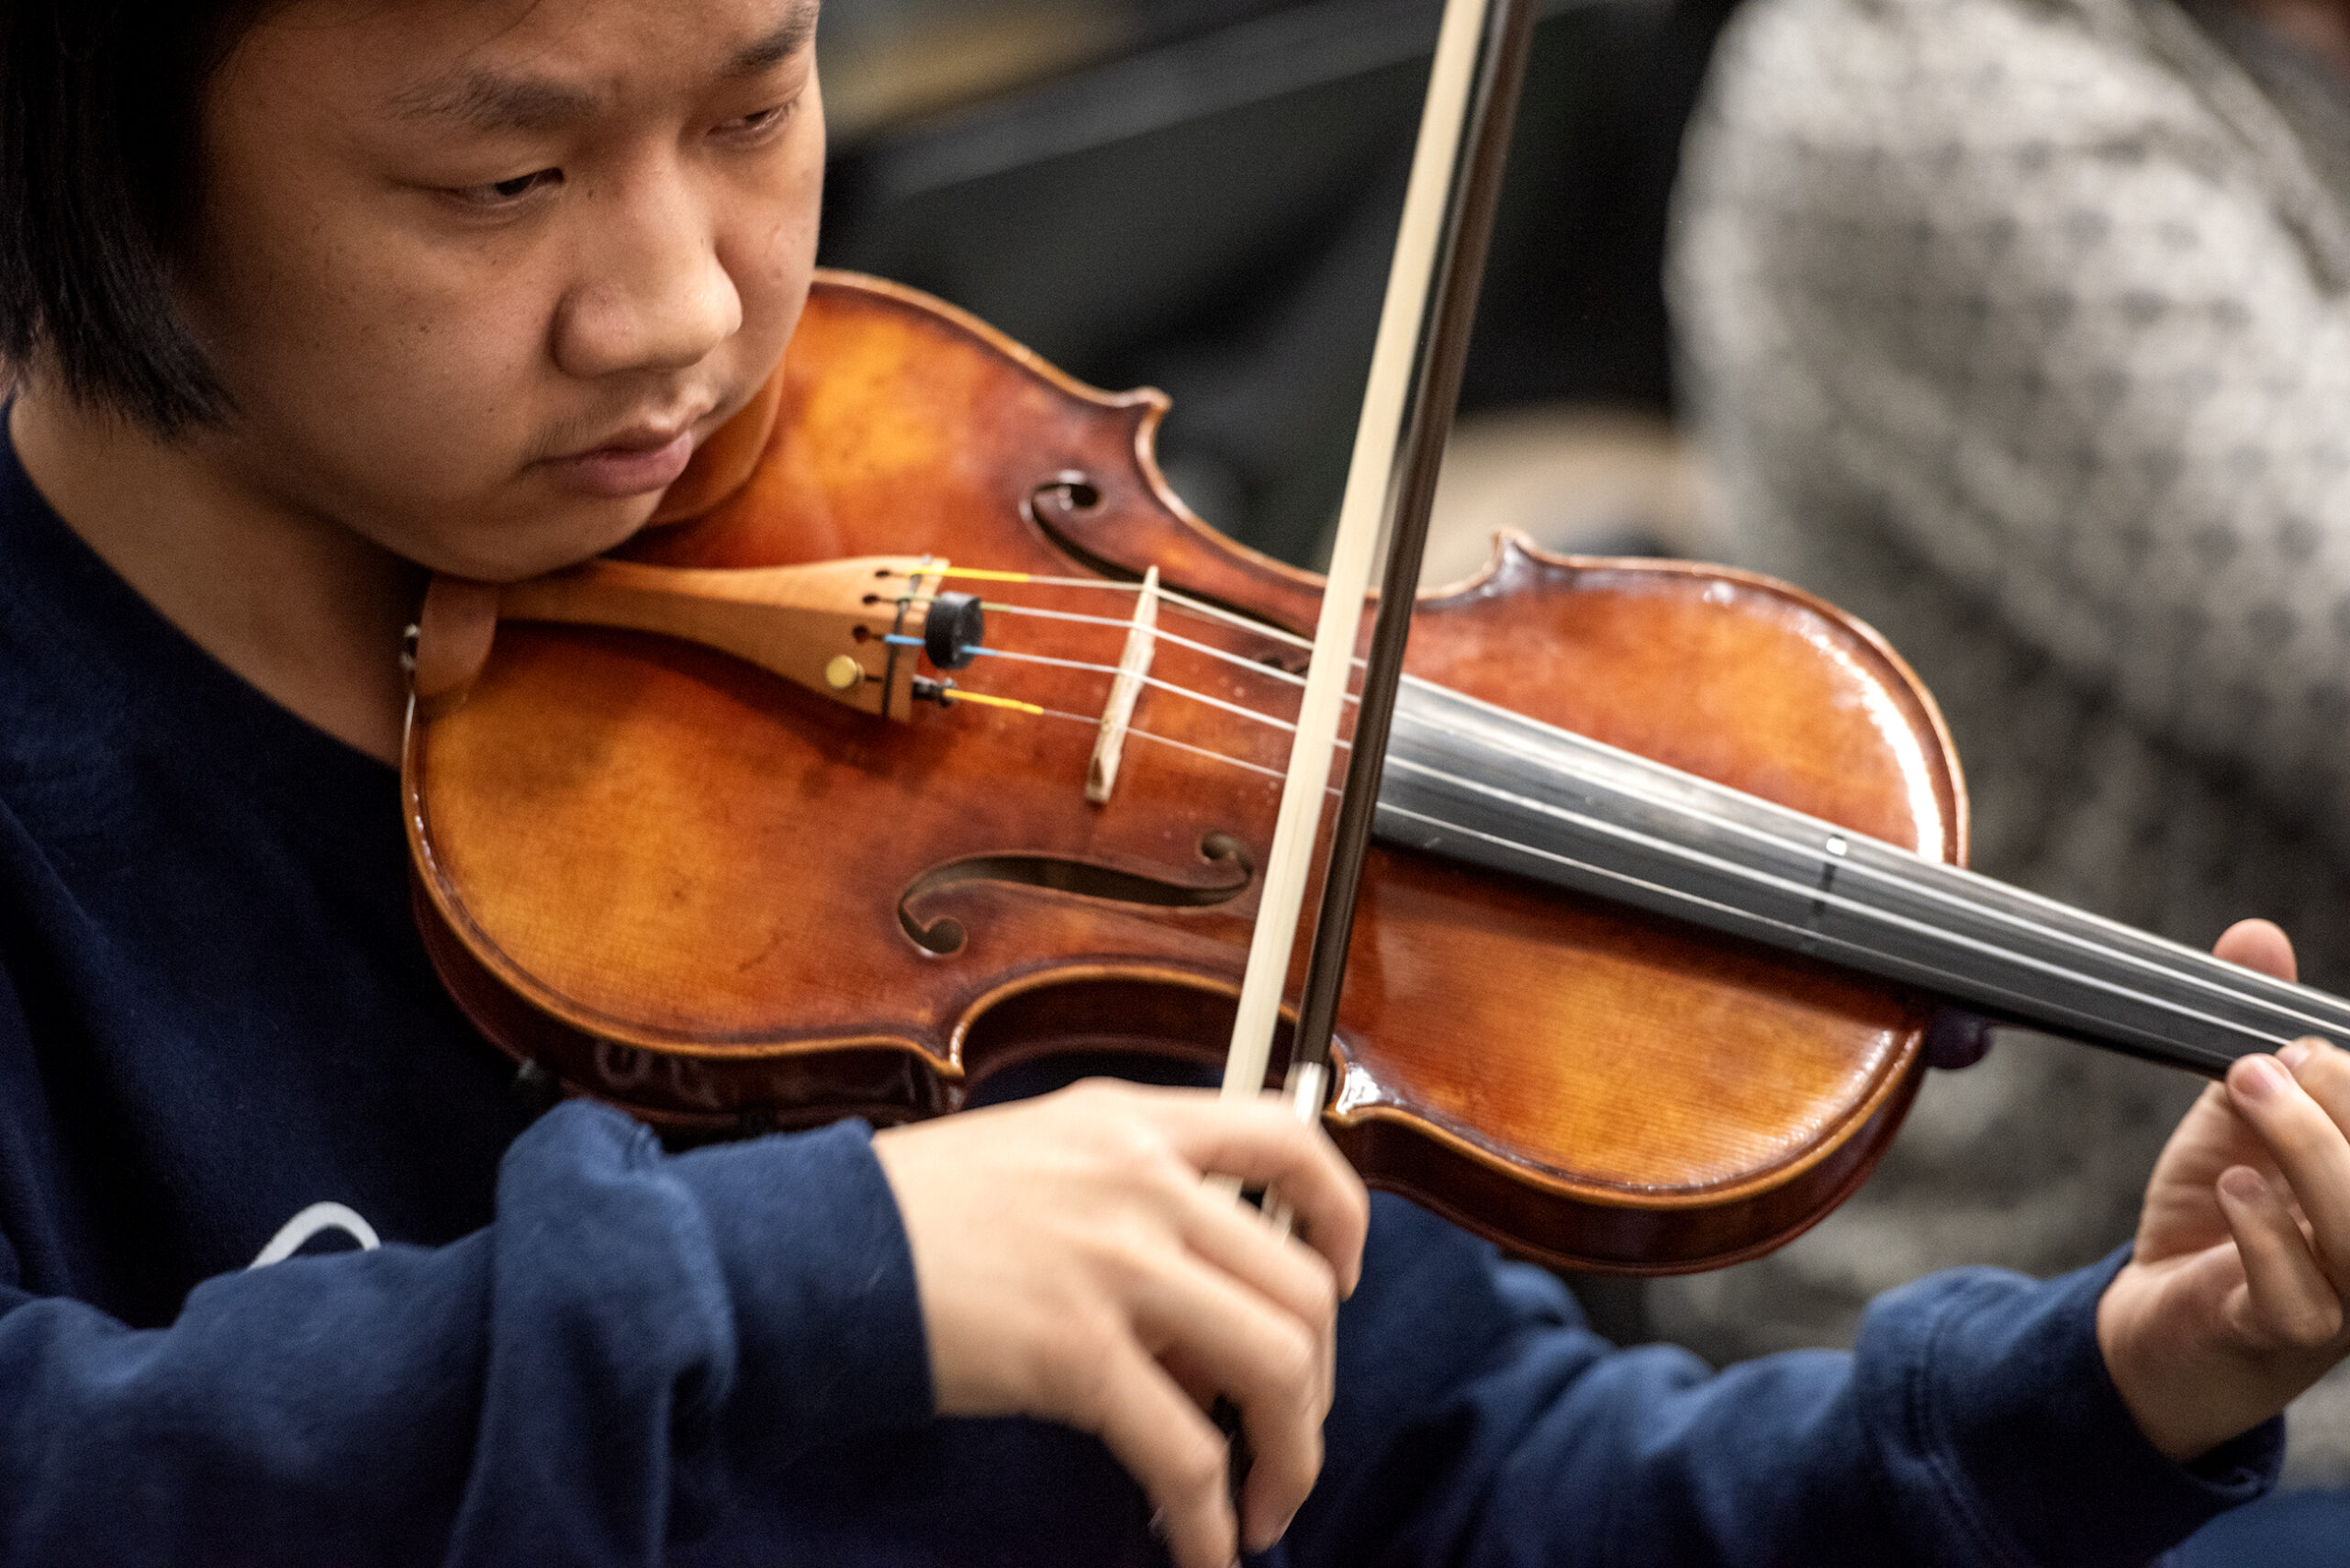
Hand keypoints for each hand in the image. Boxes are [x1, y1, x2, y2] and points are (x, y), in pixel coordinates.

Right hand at [870, 1080, 1369, 1567]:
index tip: (1340, 1279)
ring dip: (1290, 1454)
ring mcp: (1114, 1262)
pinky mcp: (1077, 1352)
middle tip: (1289, 1435)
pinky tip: (1204, 1548)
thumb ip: (1136, 1207)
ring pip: (1274, 1366)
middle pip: (1301, 1284)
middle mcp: (1141, 1179)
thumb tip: (1210, 1324)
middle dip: (1316, 1384)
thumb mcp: (1040, 1160)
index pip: (1287, 1135)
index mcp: (1131, 1124)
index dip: (1341, 1215)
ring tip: (1264, 1504)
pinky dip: (1214, 1518)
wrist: (816, 1253)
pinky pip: (1188, 1454)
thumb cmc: (913, 1216)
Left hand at [2098, 919, 2349, 1460]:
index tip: (2313, 1040)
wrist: (2160, 1319)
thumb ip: (2258, 1033)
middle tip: (2266, 1056)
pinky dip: (2268, 1233)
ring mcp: (2346, 1301)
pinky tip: (2236, 1184)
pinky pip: (2304, 1300)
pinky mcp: (2281, 1338)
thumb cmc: (2223, 1216)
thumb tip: (2258, 937)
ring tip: (2245, 1084)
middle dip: (2340, 1098)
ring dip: (2308, 1147)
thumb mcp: (2236, 1112)